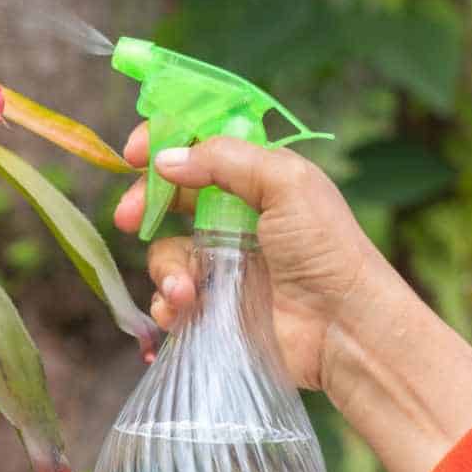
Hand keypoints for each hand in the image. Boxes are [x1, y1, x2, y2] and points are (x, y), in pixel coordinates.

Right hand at [112, 124, 392, 389]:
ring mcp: (221, 265)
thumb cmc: (327, 249)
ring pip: (165, 254)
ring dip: (166, 271)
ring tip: (188, 293)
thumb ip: (224, 159)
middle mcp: (234, 218)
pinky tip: (185, 312)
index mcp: (256, 180)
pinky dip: (169, 306)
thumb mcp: (286, 183)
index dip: (164, 143)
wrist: (343, 329)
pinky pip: (169, 299)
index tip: (135, 153)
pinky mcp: (213, 308)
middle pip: (168, 198)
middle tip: (128, 218)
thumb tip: (164, 161)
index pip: (199, 148)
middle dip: (142, 204)